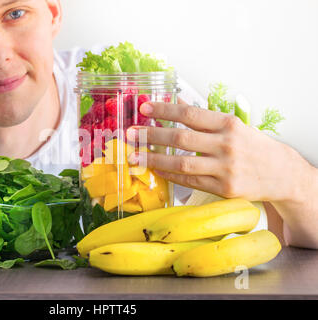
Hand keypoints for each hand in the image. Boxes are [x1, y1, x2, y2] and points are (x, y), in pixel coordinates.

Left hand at [126, 101, 312, 202]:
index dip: (164, 110)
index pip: (189, 114)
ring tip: (135, 156)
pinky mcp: (224, 188)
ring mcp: (225, 168)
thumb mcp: (233, 125)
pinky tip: (156, 170)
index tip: (144, 109)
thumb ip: (203, 115)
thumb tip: (177, 100)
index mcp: (228, 124)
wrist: (282, 174)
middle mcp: (227, 145)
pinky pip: (189, 180)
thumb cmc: (254, 146)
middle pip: (180, 138)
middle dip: (151, 135)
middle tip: (131, 134)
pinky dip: (170, 175)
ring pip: (181, 163)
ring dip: (154, 160)